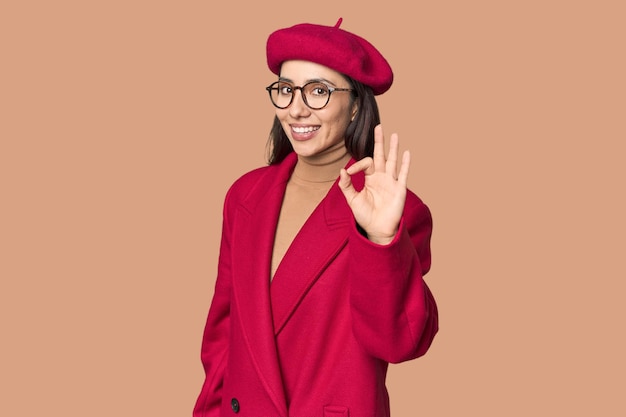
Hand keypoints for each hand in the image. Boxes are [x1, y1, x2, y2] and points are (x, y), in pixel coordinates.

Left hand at [339, 124, 409, 244]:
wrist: (377, 230)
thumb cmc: (365, 216)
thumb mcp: (352, 200)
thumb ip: (346, 186)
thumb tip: (341, 171)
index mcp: (370, 178)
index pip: (366, 163)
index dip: (356, 165)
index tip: (349, 173)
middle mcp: (381, 177)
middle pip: (381, 155)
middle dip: (380, 141)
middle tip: (378, 126)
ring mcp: (391, 182)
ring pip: (392, 161)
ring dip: (393, 148)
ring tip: (394, 135)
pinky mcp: (399, 189)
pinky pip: (403, 174)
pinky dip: (405, 164)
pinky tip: (406, 153)